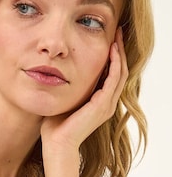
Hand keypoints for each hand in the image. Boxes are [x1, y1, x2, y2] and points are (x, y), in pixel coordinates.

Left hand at [41, 27, 127, 153]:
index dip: (112, 57)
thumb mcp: (63, 100)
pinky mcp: (102, 105)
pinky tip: (111, 50)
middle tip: (118, 32)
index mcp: (99, 103)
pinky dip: (114, 64)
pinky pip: (113, 79)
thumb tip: (56, 72)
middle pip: (120, 72)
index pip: (111, 76)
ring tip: (117, 37)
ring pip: (120, 73)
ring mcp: (106, 105)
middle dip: (119, 51)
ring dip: (120, 54)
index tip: (109, 40)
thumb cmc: (55, 126)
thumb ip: (66, 88)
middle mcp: (107, 104)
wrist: (56, 143)